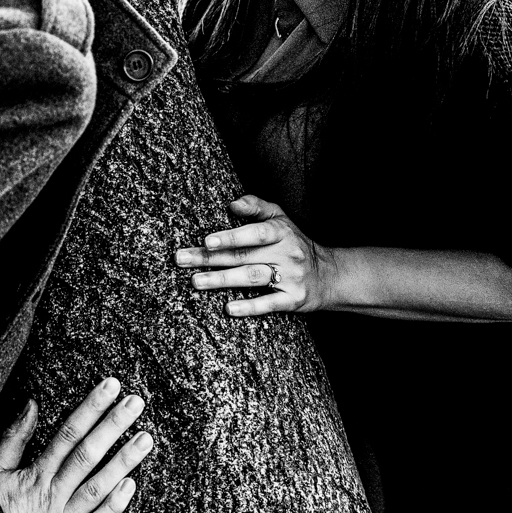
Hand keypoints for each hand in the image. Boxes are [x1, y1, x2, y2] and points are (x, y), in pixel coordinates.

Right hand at [0, 378, 152, 512]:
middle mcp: (50, 496)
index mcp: (33, 476)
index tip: (111, 387)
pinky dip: (114, 507)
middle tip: (137, 403)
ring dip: (123, 462)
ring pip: (97, 488)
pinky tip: (131, 486)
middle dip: (113, 426)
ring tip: (145, 439)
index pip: (67, 434)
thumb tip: (31, 405)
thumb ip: (13, 439)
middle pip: (87, 455)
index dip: (90, 408)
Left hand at [175, 193, 333, 315]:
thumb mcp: (281, 219)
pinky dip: (249, 307)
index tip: (207, 241)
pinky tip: (229, 308)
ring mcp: (290, 277)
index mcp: (281, 232)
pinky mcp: (292, 300)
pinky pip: (268, 304)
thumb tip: (232, 204)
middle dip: (209, 258)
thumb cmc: (295, 243)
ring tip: (196, 281)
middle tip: (182, 260)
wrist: (329, 275)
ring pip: (251, 278)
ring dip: (221, 280)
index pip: (254, 233)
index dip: (231, 237)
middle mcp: (286, 253)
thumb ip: (256, 207)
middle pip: (243, 256)